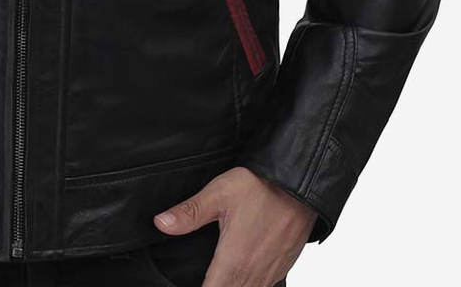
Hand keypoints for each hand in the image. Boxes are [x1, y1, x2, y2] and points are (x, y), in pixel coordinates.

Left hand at [153, 167, 316, 286]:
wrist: (298, 184)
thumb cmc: (259, 187)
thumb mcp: (218, 194)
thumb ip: (189, 213)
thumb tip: (162, 223)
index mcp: (234, 259)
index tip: (186, 284)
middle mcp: (254, 272)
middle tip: (206, 277)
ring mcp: (271, 272)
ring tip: (218, 278)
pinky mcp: (283, 266)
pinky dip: (251, 285)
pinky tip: (242, 276)